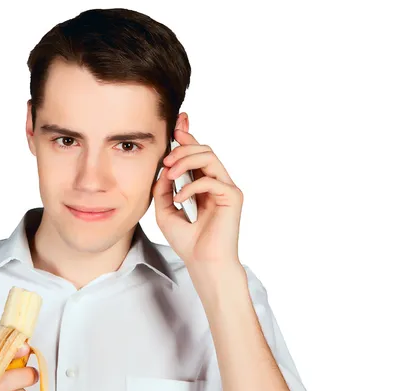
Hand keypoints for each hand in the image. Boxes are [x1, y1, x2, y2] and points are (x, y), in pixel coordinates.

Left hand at [152, 113, 243, 273]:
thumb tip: (162, 171)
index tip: (176, 124)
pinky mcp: (233, 197)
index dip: (188, 136)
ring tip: (169, 174)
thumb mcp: (166, 211)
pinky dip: (190, 186)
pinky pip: (211, 179)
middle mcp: (217, 182)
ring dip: (186, 160)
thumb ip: (163, 190)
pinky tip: (178, 199)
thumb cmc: (187, 242)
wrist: (202, 263)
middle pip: (204, 149)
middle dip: (182, 148)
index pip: (197, 153)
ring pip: (209, 157)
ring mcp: (227, 188)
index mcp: (203, 184)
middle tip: (165, 161)